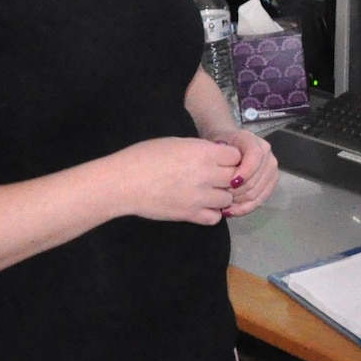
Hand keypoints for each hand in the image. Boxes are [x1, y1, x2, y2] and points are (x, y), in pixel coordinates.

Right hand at [110, 137, 243, 225]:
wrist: (123, 182)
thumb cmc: (144, 157)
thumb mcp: (176, 143)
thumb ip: (200, 149)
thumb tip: (215, 154)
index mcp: (204, 153)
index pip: (237, 157)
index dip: (231, 158)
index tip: (221, 160)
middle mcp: (207, 175)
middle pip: (235, 178)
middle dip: (229, 177)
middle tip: (216, 177)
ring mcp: (200, 197)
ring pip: (227, 199)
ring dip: (221, 196)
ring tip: (207, 192)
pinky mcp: (190, 215)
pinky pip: (214, 218)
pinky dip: (212, 213)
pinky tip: (201, 206)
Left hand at [203, 127, 279, 217]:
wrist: (223, 149)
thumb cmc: (217, 148)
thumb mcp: (214, 146)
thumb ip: (219, 157)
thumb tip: (230, 179)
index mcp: (253, 142)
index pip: (255, 156)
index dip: (245, 172)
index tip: (230, 183)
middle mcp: (267, 154)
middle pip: (256, 179)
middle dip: (237, 191)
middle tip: (220, 196)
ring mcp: (271, 169)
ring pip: (258, 192)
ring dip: (240, 201)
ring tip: (224, 203)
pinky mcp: (270, 183)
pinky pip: (261, 200)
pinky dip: (246, 208)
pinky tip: (232, 210)